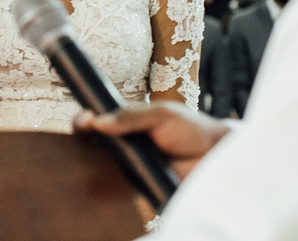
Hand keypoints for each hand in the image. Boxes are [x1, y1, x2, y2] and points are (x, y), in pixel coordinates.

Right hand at [74, 103, 229, 179]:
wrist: (215, 156)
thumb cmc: (191, 129)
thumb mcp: (161, 114)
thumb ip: (131, 117)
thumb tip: (99, 121)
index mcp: (128, 121)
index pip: (98, 118)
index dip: (86, 118)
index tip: (84, 118)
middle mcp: (125, 142)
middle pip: (94, 140)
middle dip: (82, 134)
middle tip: (84, 129)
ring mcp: (131, 164)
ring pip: (101, 162)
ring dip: (91, 158)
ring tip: (92, 151)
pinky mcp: (139, 184)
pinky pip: (118, 184)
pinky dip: (108, 181)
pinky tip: (103, 174)